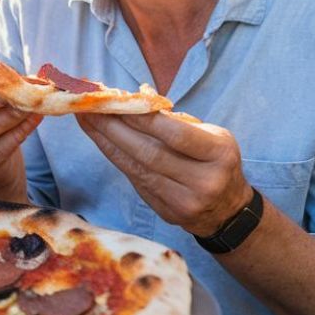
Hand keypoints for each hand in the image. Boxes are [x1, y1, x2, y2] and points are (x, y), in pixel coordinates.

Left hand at [75, 112, 250, 236]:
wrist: (227, 209)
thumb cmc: (215, 160)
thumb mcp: (212, 136)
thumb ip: (177, 123)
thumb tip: (131, 102)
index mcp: (220, 154)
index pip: (175, 135)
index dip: (142, 118)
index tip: (115, 101)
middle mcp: (204, 181)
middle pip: (150, 153)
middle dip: (114, 128)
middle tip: (89, 107)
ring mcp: (184, 201)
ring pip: (137, 169)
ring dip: (107, 143)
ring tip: (87, 121)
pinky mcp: (166, 213)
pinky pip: (135, 181)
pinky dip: (116, 159)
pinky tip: (101, 141)